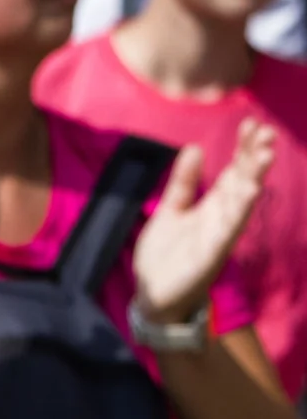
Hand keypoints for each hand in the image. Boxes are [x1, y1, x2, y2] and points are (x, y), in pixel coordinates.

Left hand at [135, 121, 275, 326]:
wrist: (152, 295)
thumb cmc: (165, 254)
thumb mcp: (171, 210)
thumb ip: (183, 182)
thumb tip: (194, 147)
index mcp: (212, 206)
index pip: (233, 171)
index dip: (243, 148)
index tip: (251, 123)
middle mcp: (221, 217)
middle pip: (243, 181)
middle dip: (254, 157)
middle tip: (266, 131)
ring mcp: (219, 235)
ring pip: (242, 203)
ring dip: (254, 179)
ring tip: (266, 155)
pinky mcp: (212, 254)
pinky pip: (229, 229)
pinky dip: (238, 211)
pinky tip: (249, 192)